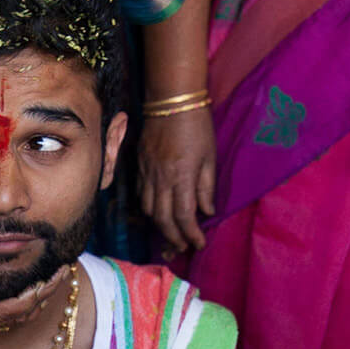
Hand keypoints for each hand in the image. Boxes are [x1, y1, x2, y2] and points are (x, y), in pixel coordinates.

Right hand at [0, 256, 69, 332]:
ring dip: (37, 299)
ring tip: (55, 278)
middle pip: (17, 316)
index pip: (7, 312)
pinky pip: (5, 308)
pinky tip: (32, 283)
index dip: (32, 298)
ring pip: (14, 315)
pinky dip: (23, 297)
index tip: (51, 279)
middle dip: (43, 297)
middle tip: (63, 273)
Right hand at [139, 106, 215, 252]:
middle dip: (173, 238)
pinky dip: (151, 210)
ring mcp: (147, 174)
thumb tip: (207, 211)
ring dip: (160, 227)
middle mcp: (161, 179)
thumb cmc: (197, 126)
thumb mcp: (210, 157)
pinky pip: (142, 196)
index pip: (184, 216)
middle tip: (183, 247)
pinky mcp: (139, 167)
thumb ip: (207, 187)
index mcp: (182, 176)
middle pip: (163, 219)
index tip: (199, 243)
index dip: (191, 234)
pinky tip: (159, 214)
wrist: (171, 100)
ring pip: (149, 210)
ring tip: (171, 235)